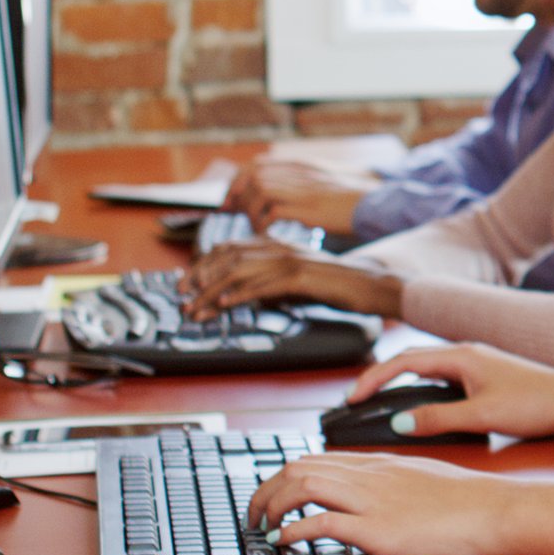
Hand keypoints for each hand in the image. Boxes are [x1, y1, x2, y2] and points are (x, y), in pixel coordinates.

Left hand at [180, 240, 402, 320]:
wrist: (371, 284)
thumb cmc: (337, 285)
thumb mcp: (297, 281)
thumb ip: (271, 282)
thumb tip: (244, 294)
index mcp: (277, 245)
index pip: (229, 248)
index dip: (202, 264)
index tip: (186, 284)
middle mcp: (279, 247)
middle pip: (226, 256)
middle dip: (198, 277)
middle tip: (182, 297)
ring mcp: (290, 260)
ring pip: (239, 271)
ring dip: (211, 292)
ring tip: (196, 309)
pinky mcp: (300, 277)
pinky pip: (262, 285)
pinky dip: (238, 295)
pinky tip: (224, 306)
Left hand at [224, 158, 377, 235]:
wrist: (376, 206)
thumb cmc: (350, 202)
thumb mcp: (320, 186)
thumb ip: (297, 185)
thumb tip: (272, 196)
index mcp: (301, 166)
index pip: (257, 164)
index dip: (239, 180)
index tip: (232, 199)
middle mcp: (300, 172)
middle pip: (253, 175)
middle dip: (239, 195)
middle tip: (234, 214)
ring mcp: (304, 188)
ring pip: (260, 190)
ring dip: (251, 210)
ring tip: (254, 226)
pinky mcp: (309, 208)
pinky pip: (273, 212)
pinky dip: (264, 224)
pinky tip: (267, 234)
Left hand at [246, 452, 553, 554]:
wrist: (497, 511)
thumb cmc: (473, 502)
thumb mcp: (427, 482)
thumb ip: (398, 487)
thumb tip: (383, 504)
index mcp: (381, 463)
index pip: (319, 458)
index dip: (286, 476)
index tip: (275, 495)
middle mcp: (370, 475)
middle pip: (299, 466)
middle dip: (266, 489)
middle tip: (255, 513)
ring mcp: (371, 500)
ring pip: (301, 485)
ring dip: (271, 507)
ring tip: (261, 527)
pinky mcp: (376, 528)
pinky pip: (320, 523)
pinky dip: (292, 532)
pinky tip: (284, 543)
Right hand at [345, 343, 553, 440]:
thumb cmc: (538, 403)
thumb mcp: (482, 416)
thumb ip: (438, 419)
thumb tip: (399, 424)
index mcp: (461, 356)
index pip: (402, 361)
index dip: (372, 379)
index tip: (351, 397)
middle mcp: (467, 354)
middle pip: (410, 361)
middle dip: (380, 379)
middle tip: (355, 400)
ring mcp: (477, 364)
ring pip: (427, 369)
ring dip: (400, 383)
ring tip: (378, 403)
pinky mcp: (487, 377)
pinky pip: (443, 378)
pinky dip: (422, 389)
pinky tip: (420, 408)